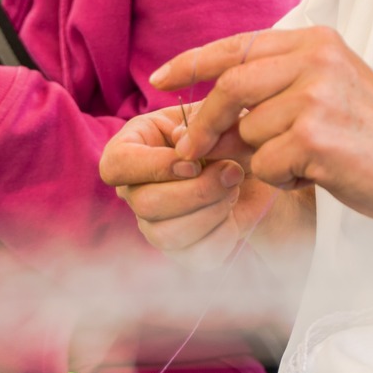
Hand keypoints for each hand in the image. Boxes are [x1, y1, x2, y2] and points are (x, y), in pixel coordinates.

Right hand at [98, 110, 279, 266]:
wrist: (255, 168)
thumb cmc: (229, 134)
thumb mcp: (218, 117)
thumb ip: (202, 122)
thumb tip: (183, 142)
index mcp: (132, 148)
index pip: (117, 165)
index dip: (155, 167)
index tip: (194, 164)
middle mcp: (134, 190)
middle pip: (144, 204)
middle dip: (197, 191)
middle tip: (232, 172)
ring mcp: (153, 224)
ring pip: (166, 235)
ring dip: (212, 211)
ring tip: (233, 189)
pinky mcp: (181, 251)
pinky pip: (196, 255)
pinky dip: (224, 233)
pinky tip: (233, 212)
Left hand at [151, 27, 372, 223]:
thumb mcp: (329, 90)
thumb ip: (276, 88)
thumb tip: (207, 114)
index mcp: (316, 41)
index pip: (238, 45)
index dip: (192, 62)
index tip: (160, 78)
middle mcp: (316, 59)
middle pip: (229, 86)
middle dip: (203, 123)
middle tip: (190, 151)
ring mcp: (316, 96)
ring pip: (248, 132)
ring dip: (263, 158)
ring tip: (304, 162)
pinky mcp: (316, 136)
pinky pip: (265, 164)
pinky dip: (280, 179)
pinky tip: (314, 176)